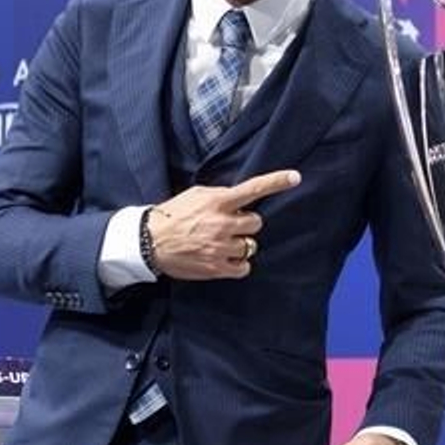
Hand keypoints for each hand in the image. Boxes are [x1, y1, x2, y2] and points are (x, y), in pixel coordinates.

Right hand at [146, 169, 299, 279]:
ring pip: (250, 245)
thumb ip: (221, 196)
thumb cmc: (173, 215)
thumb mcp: (197, 195)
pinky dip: (238, 263)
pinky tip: (225, 258)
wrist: (150, 242)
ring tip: (221, 242)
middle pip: (256, 222)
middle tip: (228, 225)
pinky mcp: (217, 267)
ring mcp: (221, 247)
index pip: (253, 189)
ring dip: (240, 243)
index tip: (295, 177)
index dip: (276, 182)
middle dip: (245, 224)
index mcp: (218, 202)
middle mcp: (223, 223)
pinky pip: (244, 266)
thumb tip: (240, 198)